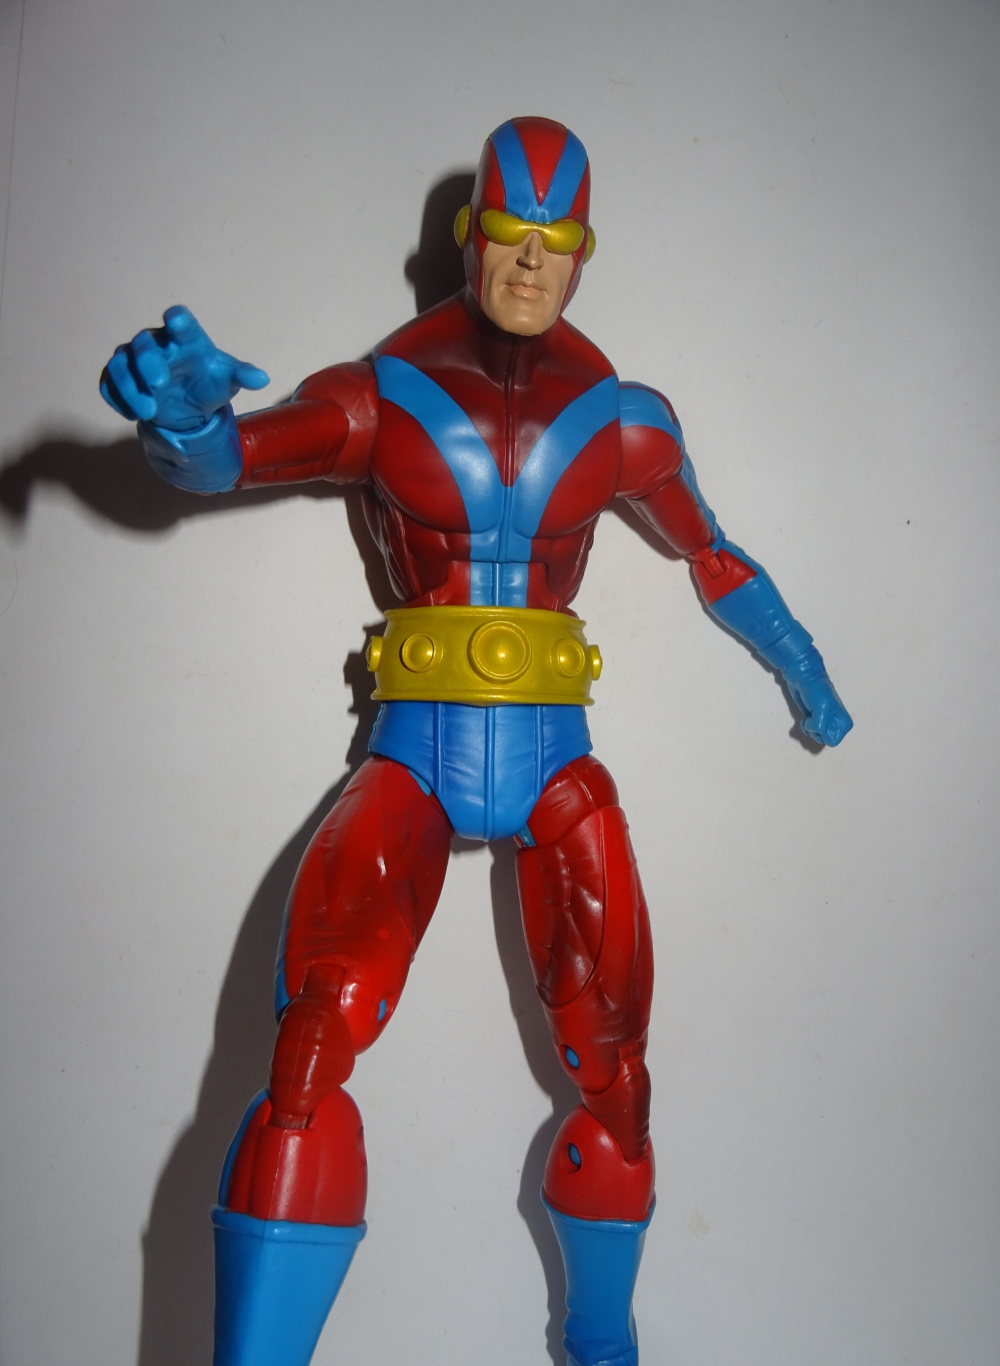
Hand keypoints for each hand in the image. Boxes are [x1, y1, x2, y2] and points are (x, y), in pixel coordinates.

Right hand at [100, 305, 268, 430]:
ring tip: (149, 412)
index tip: (176, 320)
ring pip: (121, 363)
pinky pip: (108, 384)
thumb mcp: (228, 380)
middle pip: (145, 343)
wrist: (189, 405)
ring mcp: (134, 360)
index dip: (177, 319)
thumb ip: (242, 375)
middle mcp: (156, 344)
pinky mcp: (120, 379)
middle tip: (160, 384)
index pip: (180, 322)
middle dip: (149, 362)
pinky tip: (133, 416)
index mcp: (185, 338)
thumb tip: (262, 379)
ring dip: (131, 387)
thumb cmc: (208, 383)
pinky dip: (117, 399)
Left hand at [787, 672, 852, 746]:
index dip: (823, 733)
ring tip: (808, 717)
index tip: (820, 720)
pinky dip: (805, 727)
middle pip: (824, 741)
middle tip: (813, 719)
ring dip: (809, 730)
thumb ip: (821, 726)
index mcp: (844, 723)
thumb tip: (815, 731)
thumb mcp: (823, 709)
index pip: (833, 741)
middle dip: (816, 732)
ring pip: (817, 737)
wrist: (804, 678)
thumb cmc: (816, 692)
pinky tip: (805, 718)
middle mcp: (836, 724)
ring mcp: (824, 722)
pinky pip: (810, 732)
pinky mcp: (813, 719)